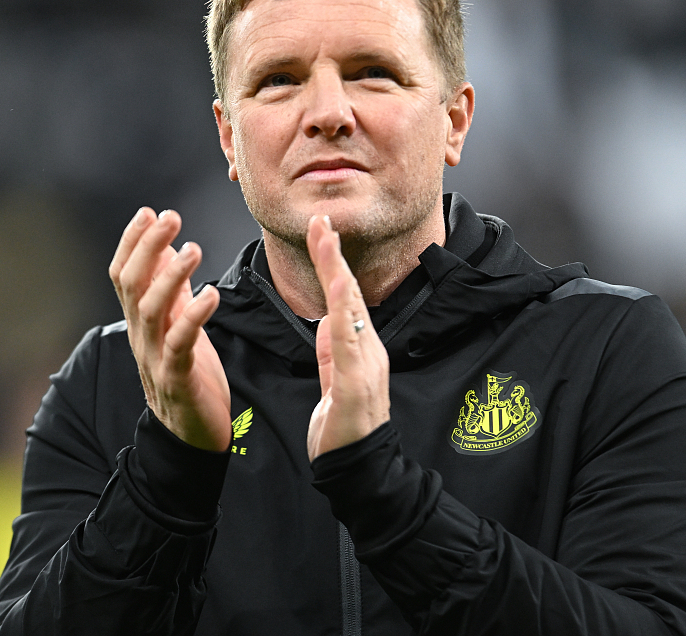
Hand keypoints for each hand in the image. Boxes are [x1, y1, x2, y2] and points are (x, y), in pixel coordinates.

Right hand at [109, 208, 230, 451]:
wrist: (193, 436)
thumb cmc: (189, 375)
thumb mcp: (177, 326)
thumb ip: (170, 291)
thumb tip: (168, 248)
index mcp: (140, 323)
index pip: (123, 276)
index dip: (131, 243)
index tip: (148, 211)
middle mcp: (141, 337)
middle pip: (132, 286)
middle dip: (148, 247)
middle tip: (169, 216)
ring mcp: (156, 359)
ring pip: (152, 311)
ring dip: (170, 277)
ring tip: (193, 249)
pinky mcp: (178, 380)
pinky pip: (180, 345)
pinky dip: (193, 318)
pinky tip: (210, 295)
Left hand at [305, 215, 390, 460]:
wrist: (358, 468)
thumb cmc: (344, 428)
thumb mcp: (333, 381)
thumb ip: (331, 352)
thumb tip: (327, 322)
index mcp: (358, 347)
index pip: (343, 296)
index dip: (331, 262)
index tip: (319, 231)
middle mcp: (366, 348)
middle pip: (348, 292)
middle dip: (332, 253)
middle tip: (320, 218)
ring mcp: (365, 363)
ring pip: (349, 308)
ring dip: (336, 269)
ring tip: (325, 237)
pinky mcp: (358, 381)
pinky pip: (349, 340)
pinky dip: (343, 310)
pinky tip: (338, 285)